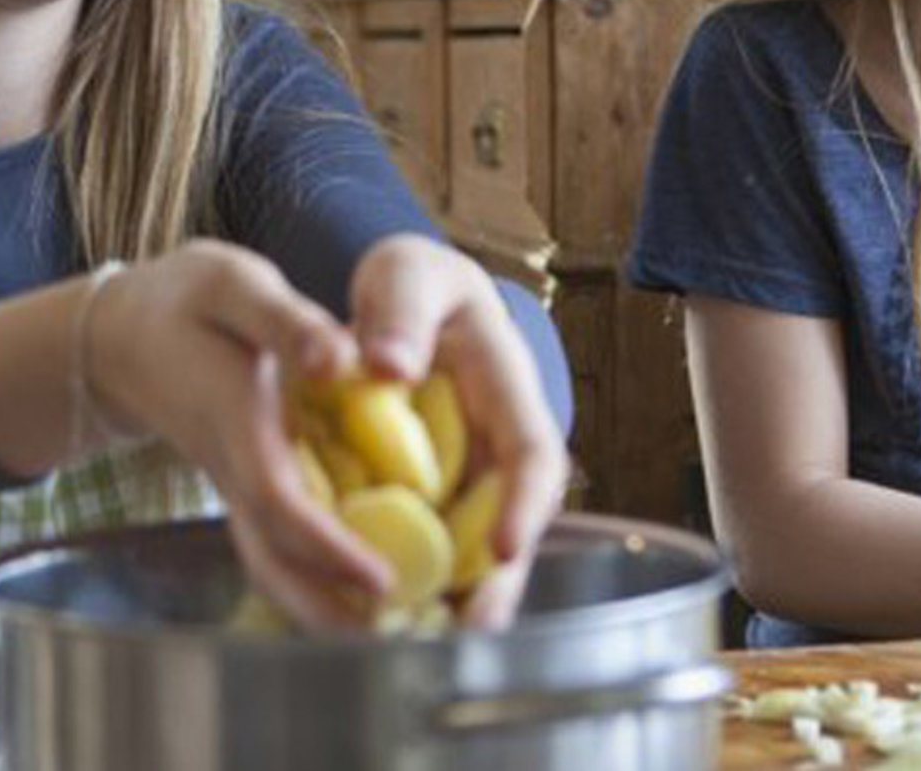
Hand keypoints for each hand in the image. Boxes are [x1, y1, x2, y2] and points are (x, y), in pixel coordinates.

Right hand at [84, 240, 390, 631]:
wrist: (123, 331)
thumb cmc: (188, 300)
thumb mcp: (233, 284)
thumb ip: (285, 320)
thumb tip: (339, 360)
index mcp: (236, 418)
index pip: (279, 500)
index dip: (329, 546)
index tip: (380, 579)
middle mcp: (232, 465)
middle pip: (273, 556)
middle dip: (328, 602)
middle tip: (396, 633)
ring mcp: (231, 483)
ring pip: (268, 562)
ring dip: (317, 604)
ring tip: (384, 633)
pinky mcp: (240, 485)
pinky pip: (273, 545)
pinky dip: (311, 576)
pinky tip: (355, 594)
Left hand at [344, 234, 567, 627]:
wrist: (403, 297)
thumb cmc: (411, 282)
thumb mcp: (405, 272)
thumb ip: (401, 308)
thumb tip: (389, 366)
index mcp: (505, 385)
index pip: (534, 453)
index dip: (527, 506)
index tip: (509, 551)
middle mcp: (498, 439)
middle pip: (514, 520)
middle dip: (500, 582)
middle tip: (475, 633)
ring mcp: (469, 471)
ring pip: (475, 545)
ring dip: (460, 597)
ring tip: (428, 648)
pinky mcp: (435, 492)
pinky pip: (433, 543)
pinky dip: (418, 582)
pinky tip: (386, 621)